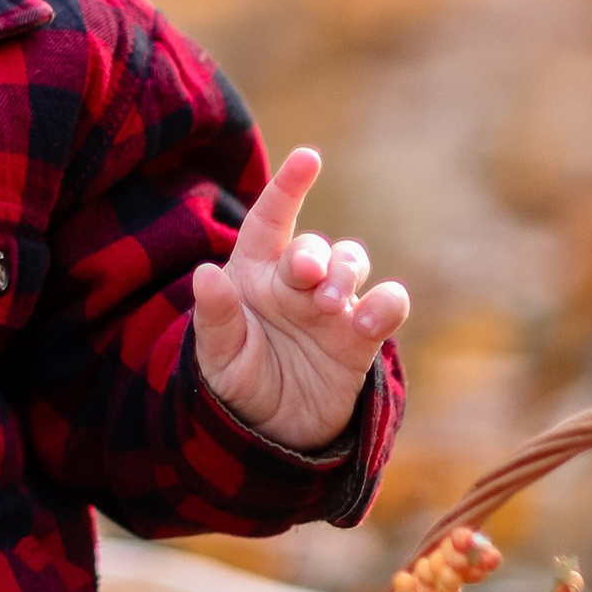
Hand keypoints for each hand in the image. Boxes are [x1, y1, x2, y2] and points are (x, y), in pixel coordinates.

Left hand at [191, 147, 408, 449]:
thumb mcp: (217, 357)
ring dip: (345, 272)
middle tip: (306, 276)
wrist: (272, 434)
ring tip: (329, 304)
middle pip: (313, 245)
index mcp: (253, 275)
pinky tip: (371, 317)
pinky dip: (386, 302)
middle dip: (313, 254)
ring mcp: (332, 305)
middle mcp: (295, 282)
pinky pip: (386, 304)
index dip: (288, 188)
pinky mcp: (361, 336)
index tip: (309, 158)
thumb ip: (215, 317)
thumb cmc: (238, 383)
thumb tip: (205, 273)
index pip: (270, 221)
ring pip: (351, 261)